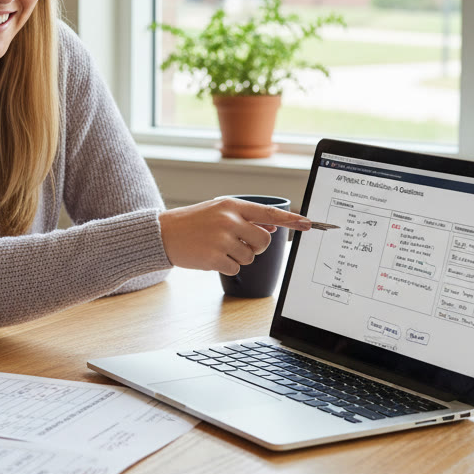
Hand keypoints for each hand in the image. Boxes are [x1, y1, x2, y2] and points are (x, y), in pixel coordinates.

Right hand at [158, 197, 310, 274]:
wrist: (164, 233)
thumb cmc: (193, 222)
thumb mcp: (219, 211)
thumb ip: (246, 217)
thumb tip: (273, 227)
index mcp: (232, 205)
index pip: (270, 213)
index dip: (292, 220)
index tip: (310, 224)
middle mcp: (229, 220)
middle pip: (264, 241)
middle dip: (256, 247)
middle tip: (238, 243)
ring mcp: (222, 239)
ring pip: (250, 257)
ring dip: (239, 257)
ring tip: (218, 248)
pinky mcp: (215, 257)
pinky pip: (236, 268)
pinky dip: (227, 266)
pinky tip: (211, 257)